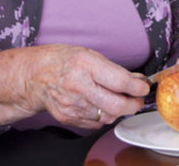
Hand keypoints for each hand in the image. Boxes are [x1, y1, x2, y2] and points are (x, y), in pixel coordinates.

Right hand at [0, 44, 149, 127]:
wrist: (35, 76)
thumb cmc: (63, 61)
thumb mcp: (90, 55)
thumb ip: (114, 69)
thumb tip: (137, 80)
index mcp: (85, 65)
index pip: (119, 81)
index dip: (137, 87)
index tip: (144, 87)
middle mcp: (78, 86)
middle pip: (116, 105)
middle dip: (133, 104)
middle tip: (137, 99)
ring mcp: (72, 104)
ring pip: (108, 116)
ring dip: (119, 111)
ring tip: (120, 100)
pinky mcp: (68, 117)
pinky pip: (95, 122)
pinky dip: (104, 116)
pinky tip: (102, 105)